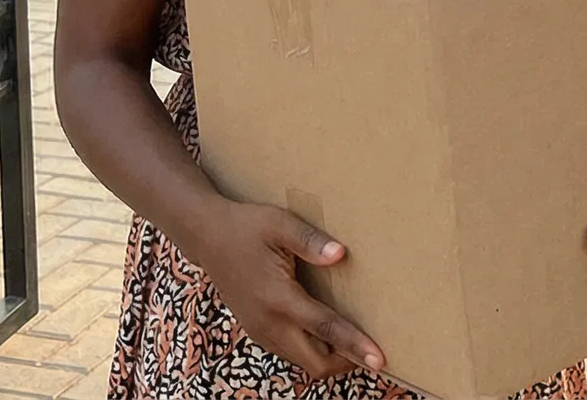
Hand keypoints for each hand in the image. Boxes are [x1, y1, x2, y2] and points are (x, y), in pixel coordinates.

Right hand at [193, 201, 385, 379]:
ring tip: (357, 345)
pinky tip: (328, 335)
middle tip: (374, 352)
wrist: (207, 237)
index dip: (354, 345)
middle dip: (346, 361)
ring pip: (302, 361)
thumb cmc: (246, 227)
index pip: (324, 329)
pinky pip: (290, 352)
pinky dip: (312, 351)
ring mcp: (260, 330)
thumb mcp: (280, 224)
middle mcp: (268, 322)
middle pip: (315, 362)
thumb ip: (310, 241)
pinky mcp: (256, 330)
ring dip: (330, 358)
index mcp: (278, 298)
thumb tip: (341, 254)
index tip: (379, 359)